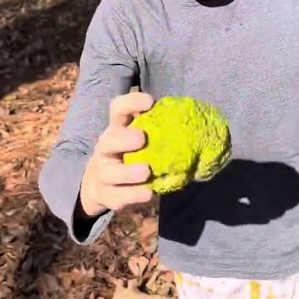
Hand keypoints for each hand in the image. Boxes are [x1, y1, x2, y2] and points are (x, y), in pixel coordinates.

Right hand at [78, 91, 155, 217]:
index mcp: (117, 129)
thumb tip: (196, 126)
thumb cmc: (132, 155)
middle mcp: (106, 148)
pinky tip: (148, 194)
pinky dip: (132, 195)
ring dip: (127, 172)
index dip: (131, 103)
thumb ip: (160, 131)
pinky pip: (116, 196)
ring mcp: (104, 172)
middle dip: (123, 139)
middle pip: (108, 140)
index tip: (149, 102)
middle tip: (141, 138)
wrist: (102, 184)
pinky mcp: (106, 194)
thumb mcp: (141, 138)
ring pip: (109, 171)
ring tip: (146, 172)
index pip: (118, 109)